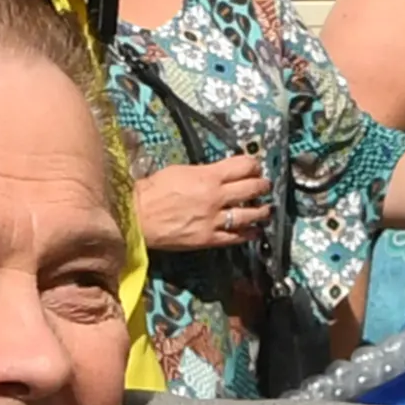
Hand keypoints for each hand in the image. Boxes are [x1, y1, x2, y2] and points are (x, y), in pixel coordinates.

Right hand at [134, 151, 270, 251]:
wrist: (138, 216)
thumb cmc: (155, 191)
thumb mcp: (181, 170)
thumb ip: (205, 172)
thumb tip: (221, 174)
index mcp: (208, 176)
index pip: (243, 166)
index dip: (253, 165)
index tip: (255, 167)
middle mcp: (216, 197)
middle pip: (252, 189)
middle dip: (262, 186)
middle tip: (264, 186)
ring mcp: (214, 220)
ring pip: (250, 215)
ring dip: (262, 211)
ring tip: (266, 210)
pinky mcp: (209, 239)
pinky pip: (236, 237)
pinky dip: (249, 233)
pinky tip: (255, 231)